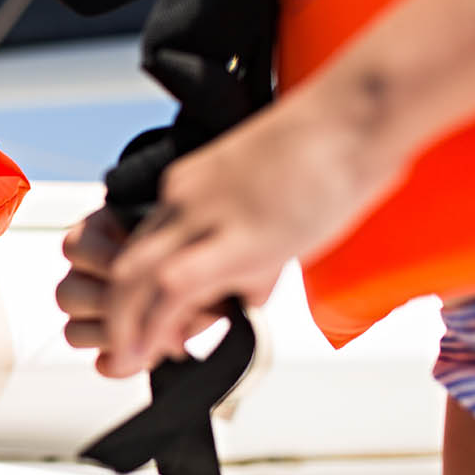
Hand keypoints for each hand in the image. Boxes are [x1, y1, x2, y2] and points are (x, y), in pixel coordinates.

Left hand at [102, 92, 389, 375]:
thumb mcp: (273, 201)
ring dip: (128, 328)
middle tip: (122, 357)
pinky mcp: (241, 235)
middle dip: (117, 318)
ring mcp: (208, 214)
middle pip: (126, 265)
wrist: (357, 110)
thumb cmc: (333, 144)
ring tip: (131, 364)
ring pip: (136, 278)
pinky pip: (177, 286)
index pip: (145, 248)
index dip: (140, 296)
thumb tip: (249, 291)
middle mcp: (186, 198)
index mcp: (190, 185)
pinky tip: (164, 349)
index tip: (150, 330)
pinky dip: (161, 322)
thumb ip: (255, 250)